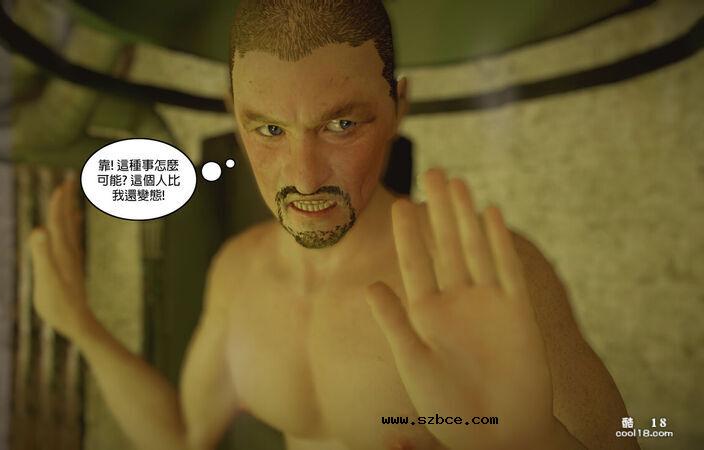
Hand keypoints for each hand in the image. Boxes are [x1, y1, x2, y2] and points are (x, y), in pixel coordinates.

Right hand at [29, 176, 91, 340]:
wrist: (78, 323)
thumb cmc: (60, 305)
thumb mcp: (46, 280)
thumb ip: (42, 255)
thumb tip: (38, 230)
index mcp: (62, 252)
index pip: (58, 222)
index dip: (58, 203)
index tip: (62, 184)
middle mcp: (70, 252)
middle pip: (67, 221)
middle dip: (66, 200)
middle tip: (70, 179)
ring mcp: (72, 260)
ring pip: (71, 230)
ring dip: (69, 211)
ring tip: (71, 197)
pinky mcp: (72, 268)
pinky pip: (71, 241)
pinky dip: (71, 229)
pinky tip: (72, 228)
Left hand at [366, 168, 561, 448]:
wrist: (498, 434)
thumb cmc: (450, 408)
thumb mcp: (414, 363)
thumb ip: (394, 323)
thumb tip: (369, 286)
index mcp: (426, 314)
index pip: (415, 262)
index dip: (410, 232)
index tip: (402, 202)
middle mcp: (456, 302)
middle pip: (446, 244)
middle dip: (440, 209)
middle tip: (433, 172)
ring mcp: (487, 303)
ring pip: (475, 248)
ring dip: (467, 215)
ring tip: (457, 183)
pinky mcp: (517, 311)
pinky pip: (507, 269)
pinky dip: (499, 241)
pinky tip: (490, 213)